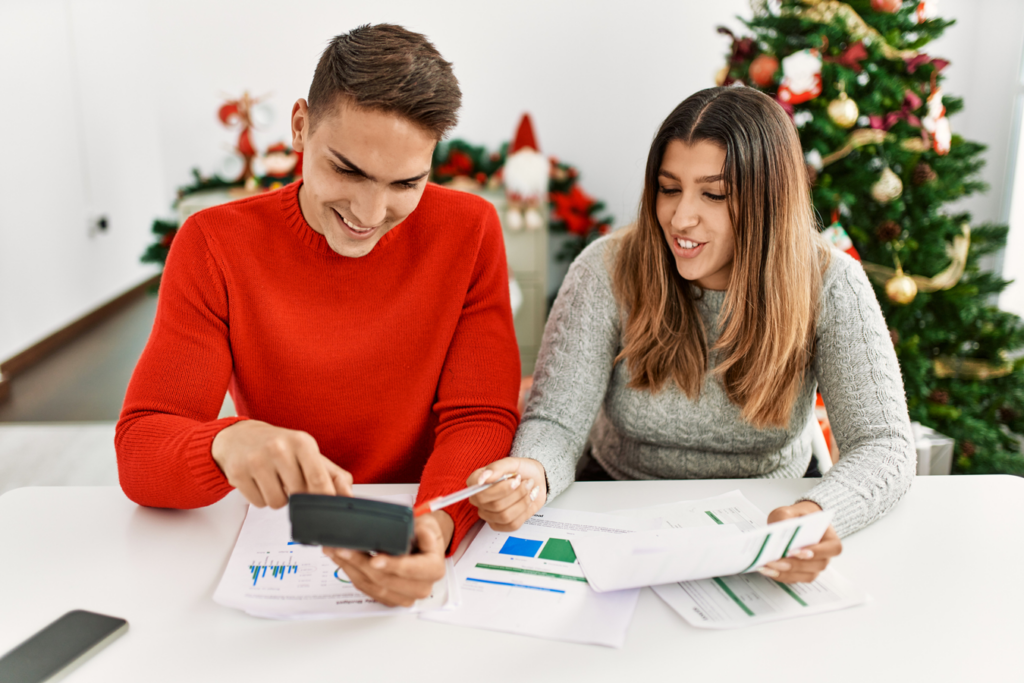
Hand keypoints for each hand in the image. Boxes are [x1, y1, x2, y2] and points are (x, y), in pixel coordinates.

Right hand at [211, 420, 352, 507]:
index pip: (318, 479)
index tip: (326, 507)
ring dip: (278, 498)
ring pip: (277, 503)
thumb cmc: (279, 446)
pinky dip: (261, 498)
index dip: (324, 498)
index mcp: (301, 442)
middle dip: (297, 496)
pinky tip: (259, 482)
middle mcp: (279, 448)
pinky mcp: (238, 474)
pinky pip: (259, 503)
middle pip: (298, 495)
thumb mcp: (307, 453)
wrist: (239, 437)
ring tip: (274, 480)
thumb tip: (347, 495)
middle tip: (290, 482)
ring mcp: (257, 460)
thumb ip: (332, 474)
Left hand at [323, 511, 452, 606]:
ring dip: (351, 569)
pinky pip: (367, 589)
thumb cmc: (424, 535)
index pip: (410, 569)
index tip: (374, 559)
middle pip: (385, 580)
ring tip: (336, 552)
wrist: (424, 545)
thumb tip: (406, 532)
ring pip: (372, 586)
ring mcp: (404, 596)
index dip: (391, 565)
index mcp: (433, 569)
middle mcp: (421, 587)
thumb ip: (419, 529)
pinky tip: (343, 561)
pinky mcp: (390, 598)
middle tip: (343, 549)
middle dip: (360, 563)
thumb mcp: (425, 525)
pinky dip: (353, 574)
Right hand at [467, 458, 546, 531]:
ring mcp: (489, 514)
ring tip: (528, 490)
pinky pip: (512, 525)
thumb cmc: (521, 470)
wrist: (536, 479)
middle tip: (524, 482)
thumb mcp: (511, 463)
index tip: (512, 478)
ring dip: (522, 502)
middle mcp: (479, 500)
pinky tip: (527, 501)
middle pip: (494, 505)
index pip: (478, 493)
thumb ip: (497, 468)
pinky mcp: (501, 524)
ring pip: (504, 516)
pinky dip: (524, 512)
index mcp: (476, 482)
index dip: (498, 489)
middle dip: (515, 493)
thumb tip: (483, 478)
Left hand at [759, 501, 841, 583]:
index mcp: (830, 538)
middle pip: (817, 565)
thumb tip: (780, 529)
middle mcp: (825, 555)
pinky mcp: (803, 573)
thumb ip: (786, 517)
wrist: (796, 523)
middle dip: (795, 565)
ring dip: (786, 573)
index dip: (816, 552)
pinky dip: (780, 575)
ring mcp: (815, 566)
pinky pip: (795, 578)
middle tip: (775, 560)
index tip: (795, 550)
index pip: (832, 549)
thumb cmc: (797, 518)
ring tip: (767, 566)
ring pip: (806, 576)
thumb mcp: (790, 511)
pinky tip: (767, 570)